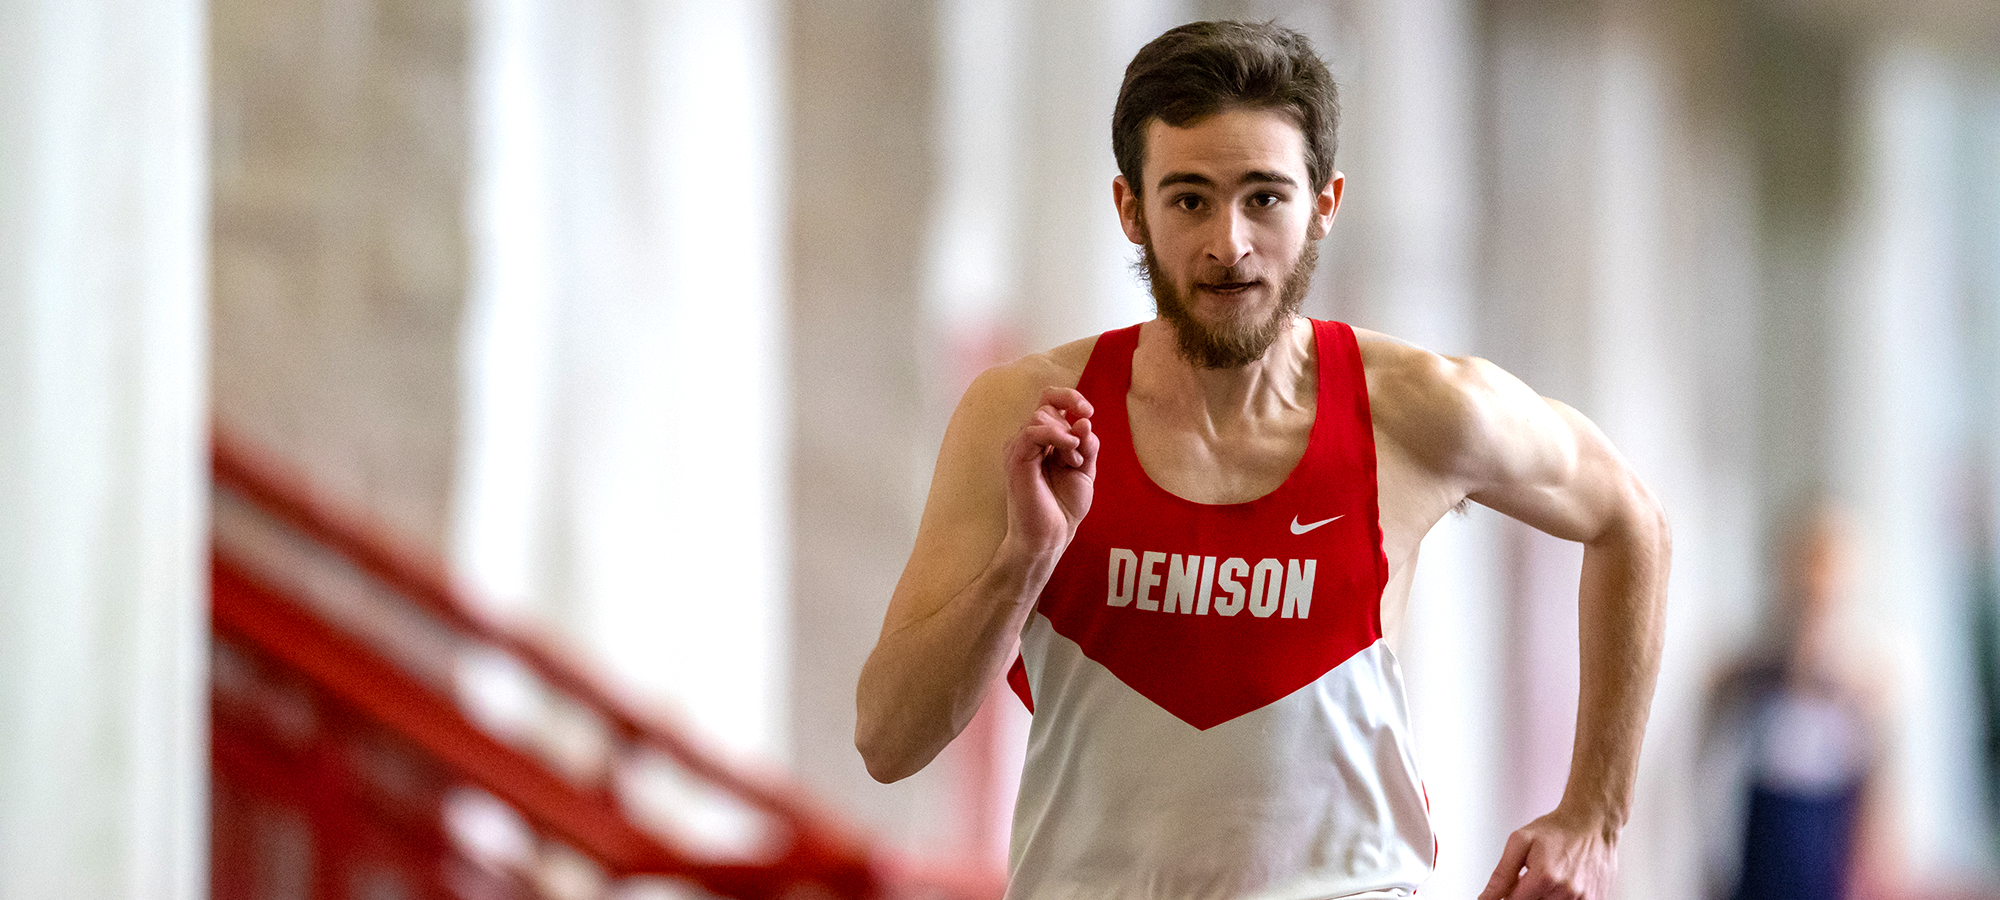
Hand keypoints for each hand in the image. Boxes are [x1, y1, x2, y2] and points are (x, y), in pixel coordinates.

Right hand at [1002, 387, 1097, 554]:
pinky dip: (1056, 435)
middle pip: (1047, 405)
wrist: (1051, 536)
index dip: (1070, 397)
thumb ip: (1087, 445)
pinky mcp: (1016, 458)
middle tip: (1078, 457)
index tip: (1088, 412)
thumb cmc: (1064, 507)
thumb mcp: (1085, 470)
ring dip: (1066, 436)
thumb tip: (1084, 420)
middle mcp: (1028, 440)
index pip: (1049, 400)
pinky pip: (1034, 431)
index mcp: (1044, 440)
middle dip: (1072, 424)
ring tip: (1073, 463)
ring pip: (1041, 415)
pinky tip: (1069, 452)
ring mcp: (1020, 448)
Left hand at [1478, 808, 1616, 899]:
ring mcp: (1583, 899)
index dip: (1507, 896)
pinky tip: (1561, 884)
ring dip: (1543, 897)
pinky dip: (1559, 897)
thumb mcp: (1520, 842)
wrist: (1592, 823)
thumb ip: (1501, 875)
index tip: (1509, 890)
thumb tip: (1486, 898)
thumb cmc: (1557, 830)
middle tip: (1530, 878)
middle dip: (1526, 895)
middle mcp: (1565, 893)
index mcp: (1544, 877)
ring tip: (1547, 879)